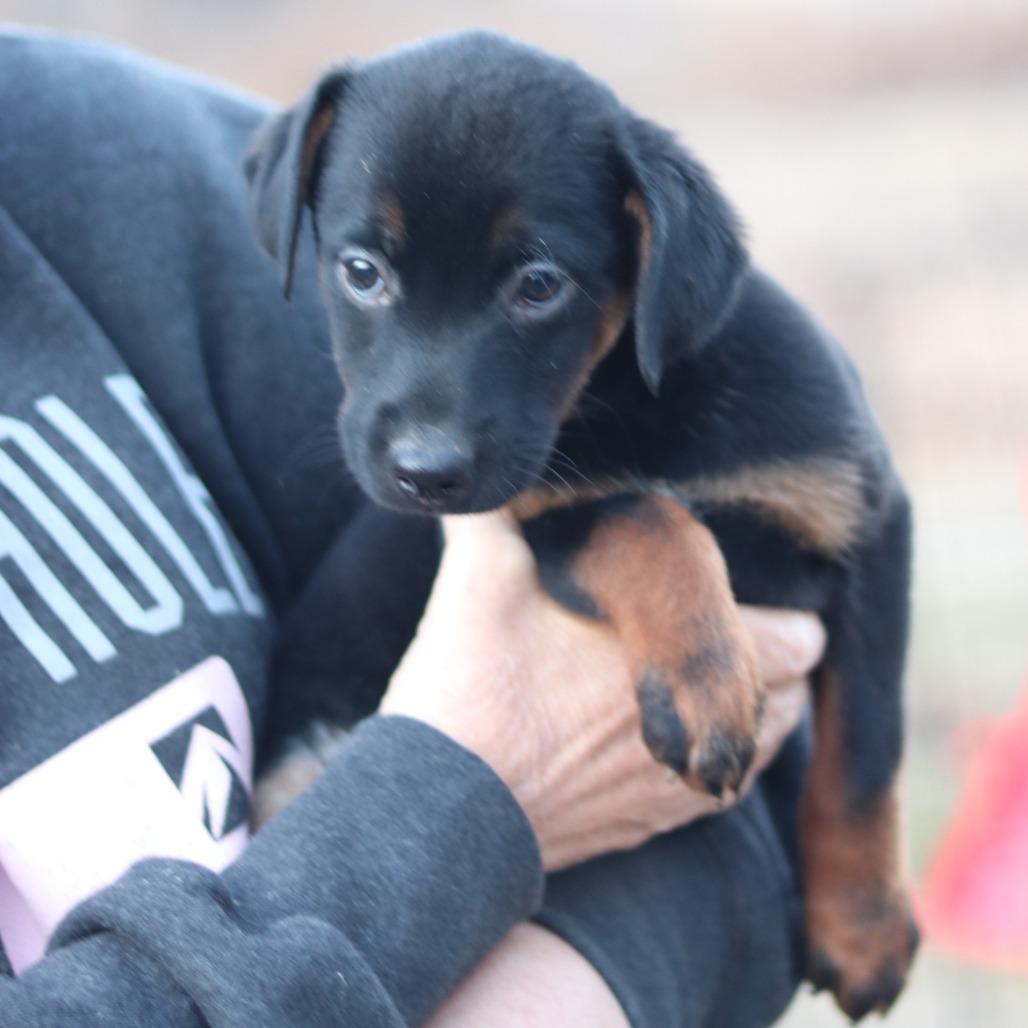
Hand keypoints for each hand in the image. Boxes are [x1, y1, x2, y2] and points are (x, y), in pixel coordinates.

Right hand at [380, 509, 823, 870]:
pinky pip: (709, 796)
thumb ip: (497, 512)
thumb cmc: (474, 689)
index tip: (750, 595)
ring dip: (744, 717)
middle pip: (792, 700)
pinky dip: (704, 763)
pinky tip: (660, 737)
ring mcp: (671, 790)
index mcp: (683, 663)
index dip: (787, 614)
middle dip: (771, 665)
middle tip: (723, 632)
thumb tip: (491, 469)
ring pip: (756, 754)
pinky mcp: (639, 826)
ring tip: (698, 684)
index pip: (801, 643)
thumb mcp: (482, 578)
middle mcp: (697, 735)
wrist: (439, 807)